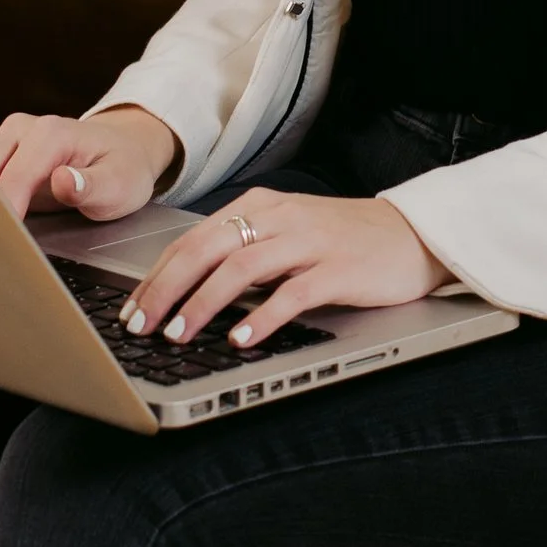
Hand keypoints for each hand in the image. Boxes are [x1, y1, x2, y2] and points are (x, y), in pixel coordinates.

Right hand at [0, 102, 180, 223]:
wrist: (124, 149)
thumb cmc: (124, 168)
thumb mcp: (122, 184)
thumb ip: (93, 186)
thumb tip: (63, 181)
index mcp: (52, 133)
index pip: (16, 176)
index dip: (5, 210)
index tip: (0, 240)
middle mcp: (24, 130)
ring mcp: (8, 139)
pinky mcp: (1, 154)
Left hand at [126, 188, 447, 349]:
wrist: (414, 235)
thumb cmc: (346, 242)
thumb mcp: (289, 236)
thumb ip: (246, 254)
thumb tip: (189, 292)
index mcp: (261, 207)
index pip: (193, 239)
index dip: (157, 275)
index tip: (132, 309)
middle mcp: (280, 218)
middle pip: (207, 248)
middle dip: (166, 288)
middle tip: (140, 325)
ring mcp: (310, 242)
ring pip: (241, 267)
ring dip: (204, 302)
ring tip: (180, 333)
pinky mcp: (339, 269)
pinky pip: (292, 293)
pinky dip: (261, 317)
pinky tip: (241, 339)